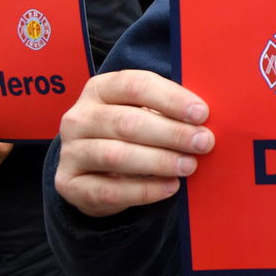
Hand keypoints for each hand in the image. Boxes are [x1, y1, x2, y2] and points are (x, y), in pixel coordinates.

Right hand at [55, 70, 214, 217]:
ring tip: (189, 165)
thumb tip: (206, 119)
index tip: (202, 114)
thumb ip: (170, 111)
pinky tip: (170, 187)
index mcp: (101, 88)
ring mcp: (71, 151)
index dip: (171, 99)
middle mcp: (79, 117)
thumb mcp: (146, 113)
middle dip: (171, 133)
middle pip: (127, 122)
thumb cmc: (132, 133)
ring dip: (159, 161)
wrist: (96, 171)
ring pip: (116, 155)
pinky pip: (109, 190)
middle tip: (203, 142)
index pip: (136, 85)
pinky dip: (144, 190)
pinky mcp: (70, 184)